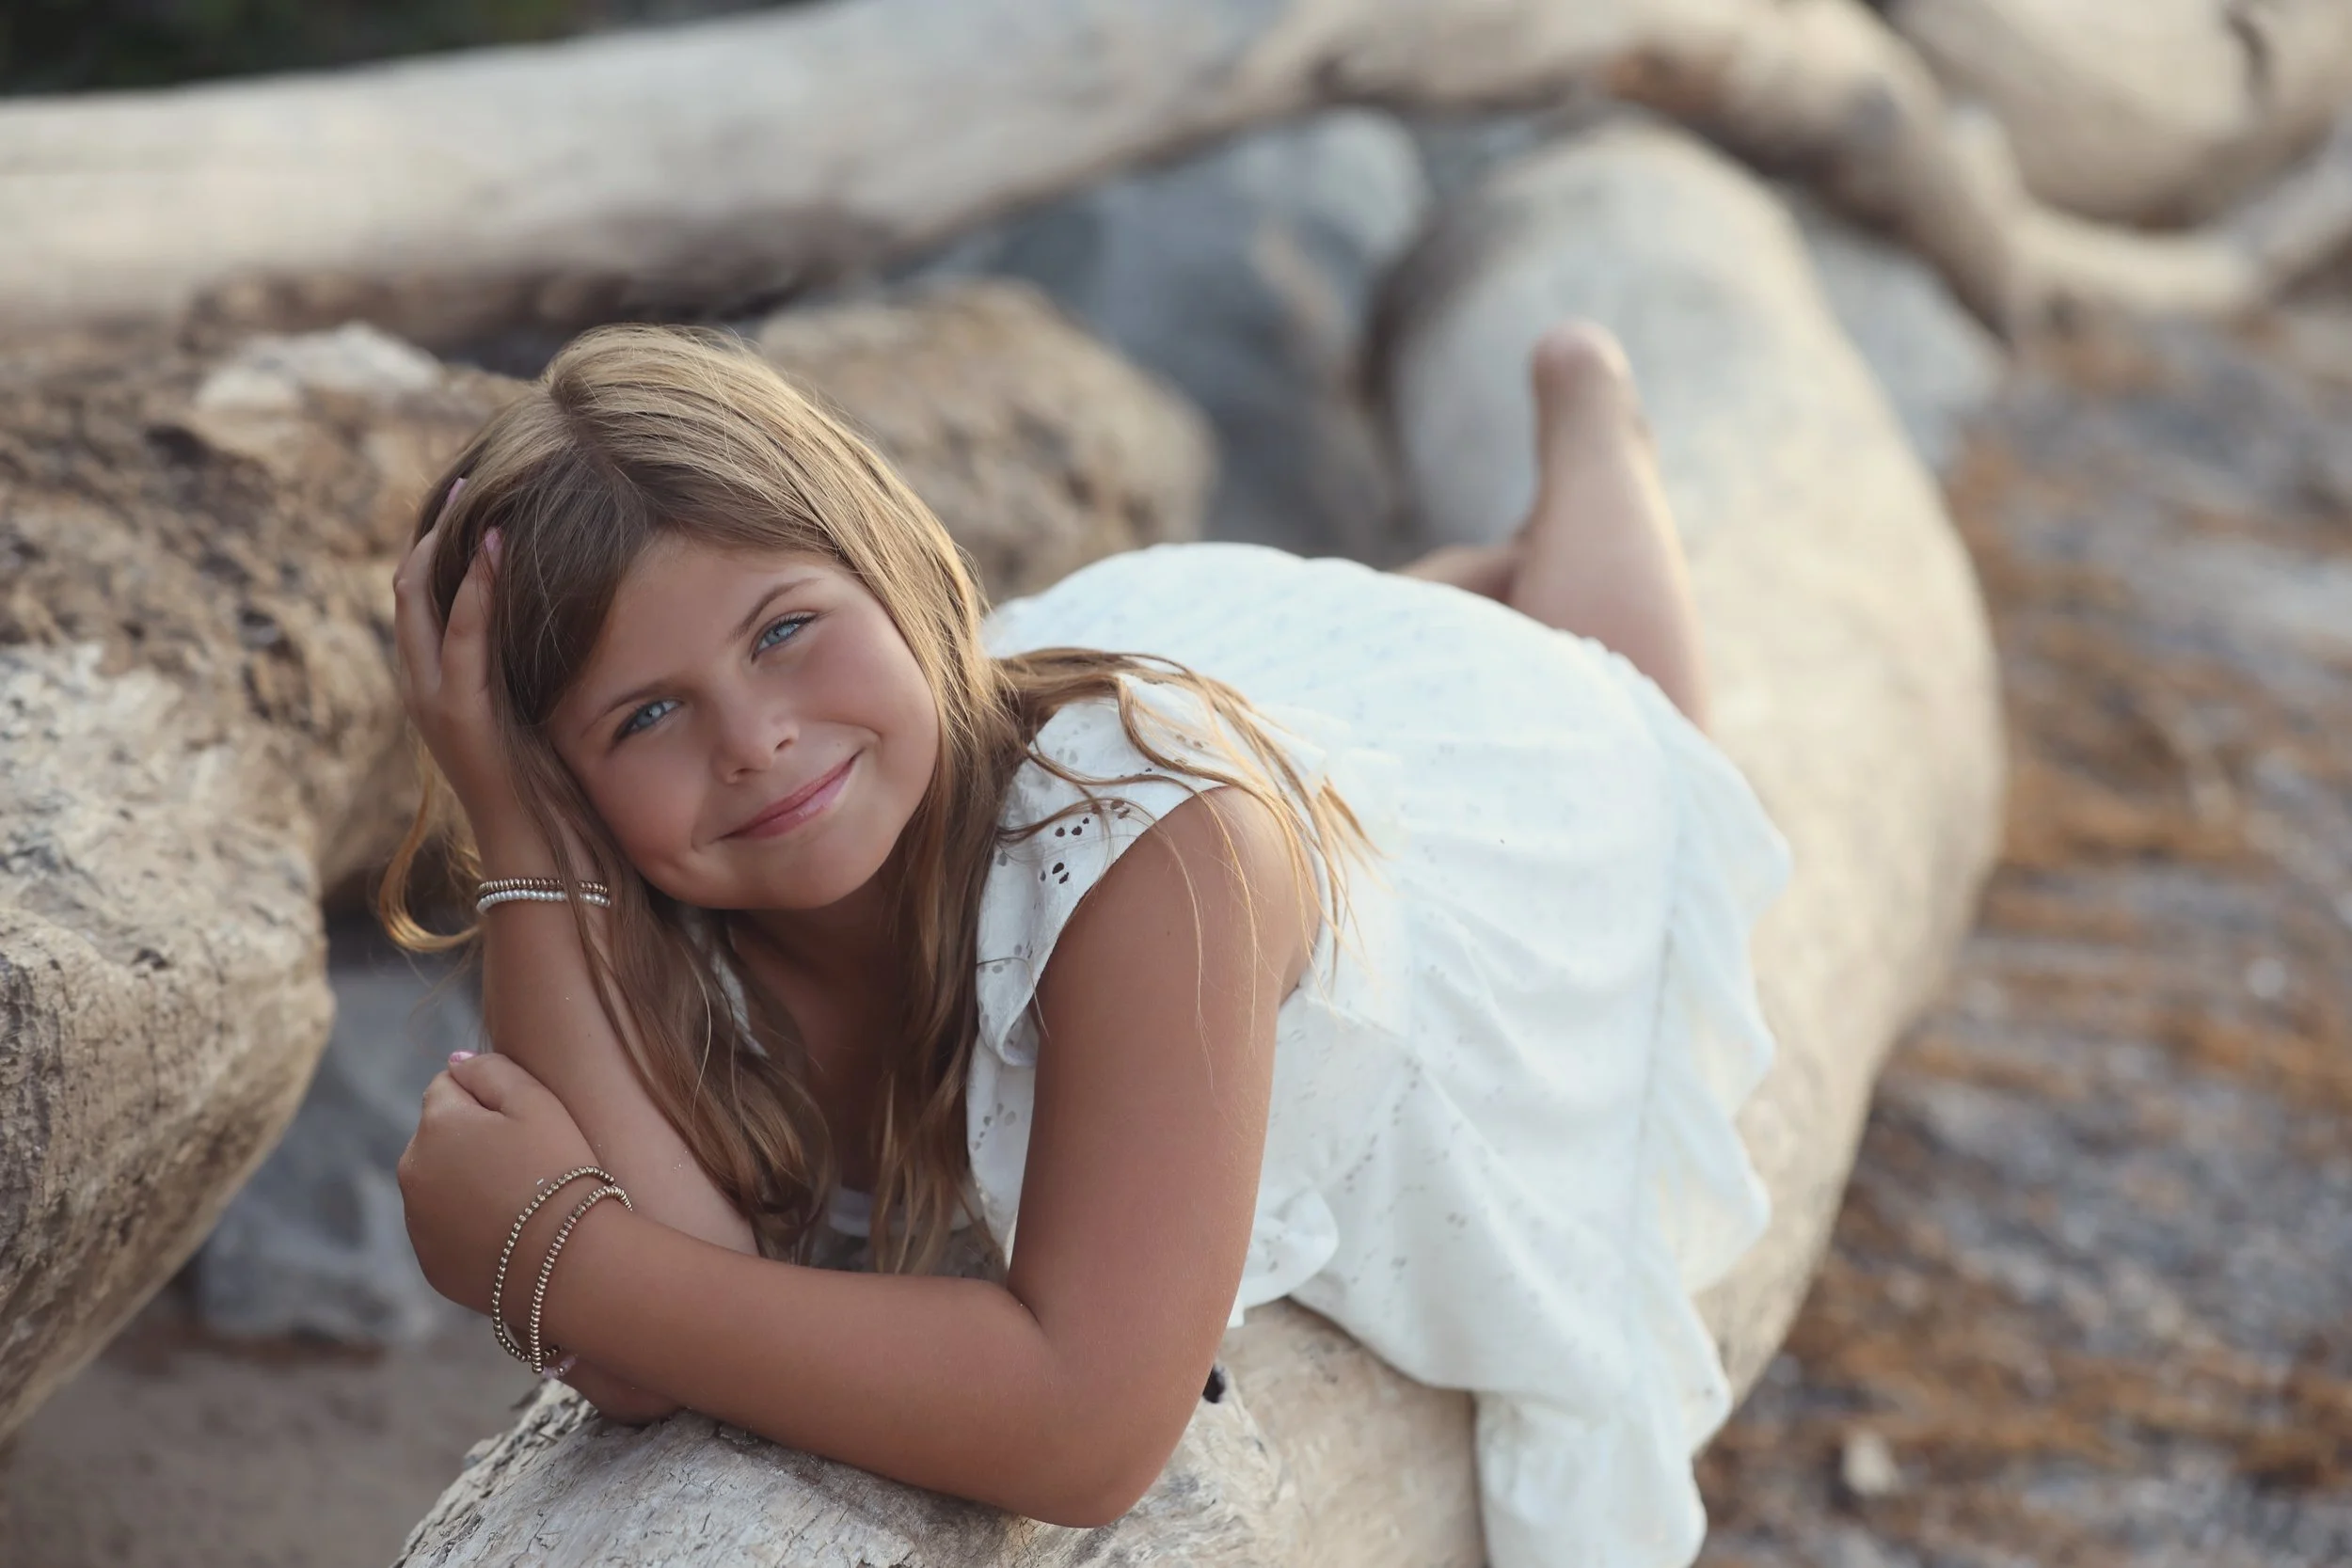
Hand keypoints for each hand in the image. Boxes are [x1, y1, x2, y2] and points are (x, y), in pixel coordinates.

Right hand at [391, 478, 540, 861]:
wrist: (539, 852)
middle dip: (431, 532)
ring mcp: (433, 701)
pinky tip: (494, 553)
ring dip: (445, 548)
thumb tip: (568, 619)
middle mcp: (422, 685)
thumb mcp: (537, 708)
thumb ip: (532, 667)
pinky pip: (461, 641)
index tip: (469, 499)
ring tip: (471, 498)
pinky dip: (475, 593)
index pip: (421, 597)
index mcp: (437, 681)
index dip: (436, 546)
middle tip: (463, 481)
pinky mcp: (459, 715)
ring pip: (419, 604)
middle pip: (408, 588)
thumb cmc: (551, 784)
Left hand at [396, 1052, 599, 1321]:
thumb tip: (455, 1061)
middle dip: (470, 1142)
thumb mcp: (537, 1101)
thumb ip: (490, 1069)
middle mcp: (412, 1171)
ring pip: (440, 1184)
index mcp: (435, 1125)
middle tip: (524, 1164)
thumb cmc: (560, 1171)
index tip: (523, 1125)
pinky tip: (508, 1233)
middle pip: (438, 1137)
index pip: (448, 1087)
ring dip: (466, 1183)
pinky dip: (468, 1226)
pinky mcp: (431, 1262)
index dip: (489, 1100)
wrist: (570, 1261)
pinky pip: (446, 1229)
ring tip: (518, 1201)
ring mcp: (417, 1222)